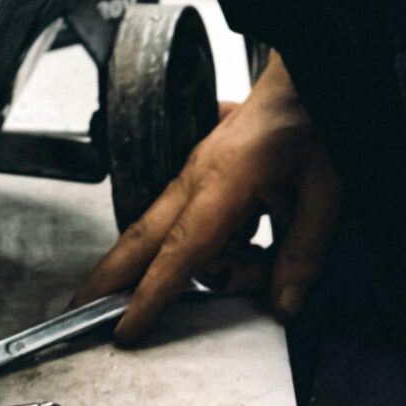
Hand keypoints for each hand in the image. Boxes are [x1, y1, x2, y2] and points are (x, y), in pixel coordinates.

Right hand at [76, 55, 340, 345]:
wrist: (300, 79)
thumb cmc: (309, 124)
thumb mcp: (326, 192)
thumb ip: (304, 251)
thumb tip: (285, 303)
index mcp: (223, 181)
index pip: (180, 250)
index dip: (151, 293)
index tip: (126, 325)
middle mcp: (197, 176)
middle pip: (142, 235)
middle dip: (109, 275)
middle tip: (79, 310)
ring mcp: (195, 171)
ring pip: (170, 232)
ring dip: (199, 267)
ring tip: (258, 270)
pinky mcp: (202, 172)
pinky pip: (188, 219)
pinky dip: (205, 247)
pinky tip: (251, 249)